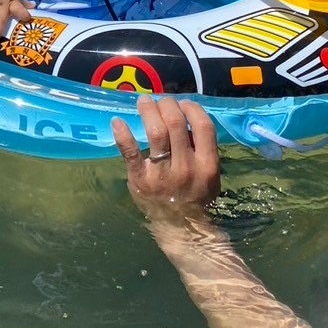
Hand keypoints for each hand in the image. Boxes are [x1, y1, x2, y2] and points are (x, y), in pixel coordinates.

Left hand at [111, 95, 221, 222]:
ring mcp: (162, 173)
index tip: (183, 103)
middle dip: (167, 105)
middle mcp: (186, 166)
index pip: (203, 125)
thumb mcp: (210, 174)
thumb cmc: (196, 196)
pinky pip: (131, 152)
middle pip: (176, 123)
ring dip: (148, 111)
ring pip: (156, 132)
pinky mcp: (141, 178)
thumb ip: (202, 149)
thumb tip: (185, 118)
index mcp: (207, 163)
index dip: (192, 108)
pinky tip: (117, 122)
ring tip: (143, 102)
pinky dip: (123, 135)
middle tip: (160, 100)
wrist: (181, 227)